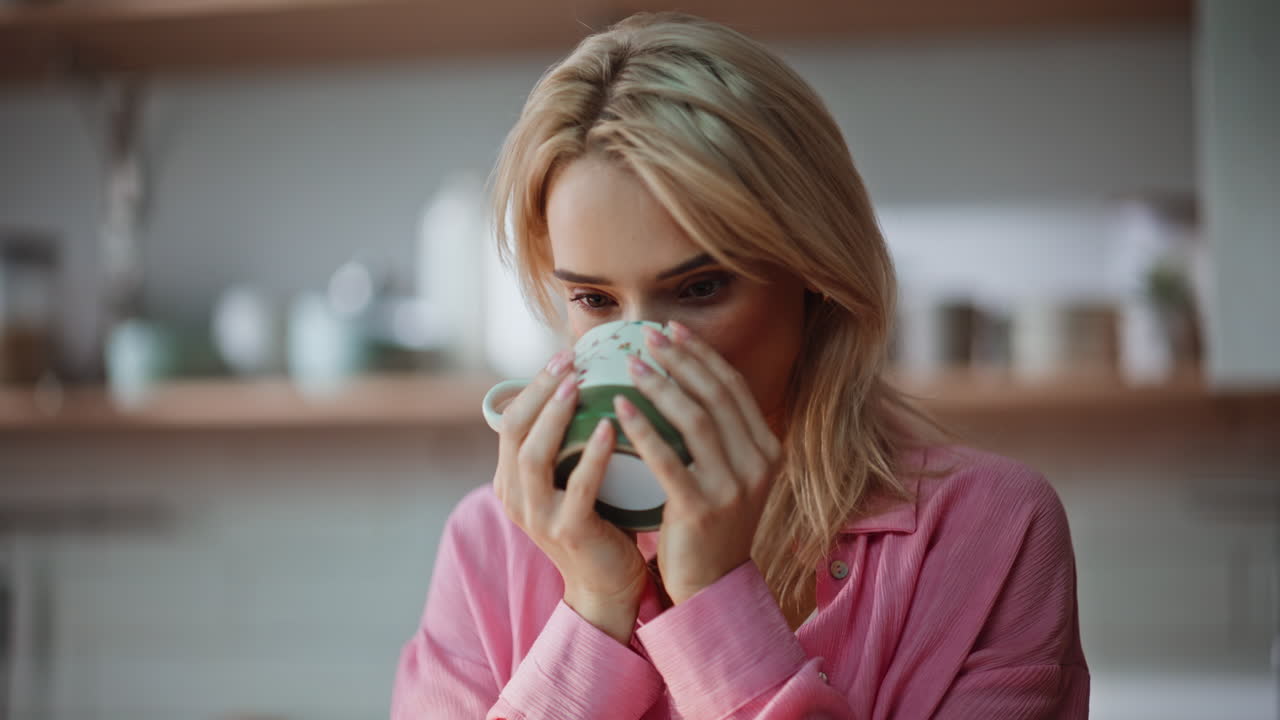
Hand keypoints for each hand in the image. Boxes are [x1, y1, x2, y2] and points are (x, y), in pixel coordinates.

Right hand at [493, 349, 649, 643]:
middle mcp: (515, 497)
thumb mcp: (571, 476)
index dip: (533, 385)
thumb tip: (585, 381)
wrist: (608, 584)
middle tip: (569, 359)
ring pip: (534, 456)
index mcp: (511, 479)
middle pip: (515, 431)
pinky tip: (608, 427)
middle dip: (539, 390)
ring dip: (555, 415)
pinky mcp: (568, 532)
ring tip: (579, 383)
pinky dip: (592, 455)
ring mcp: (538, 517)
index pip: (511, 421)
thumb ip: (567, 441)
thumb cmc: (598, 520)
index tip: (563, 354)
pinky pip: (578, 488)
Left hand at [616, 321, 783, 605]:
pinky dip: (643, 428)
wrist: (709, 585)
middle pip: (717, 396)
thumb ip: (717, 434)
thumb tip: (682, 376)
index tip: (672, 328)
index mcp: (767, 449)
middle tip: (647, 335)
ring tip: (629, 364)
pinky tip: (619, 407)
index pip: (734, 388)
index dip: (702, 354)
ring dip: (661, 386)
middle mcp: (758, 464)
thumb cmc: (706, 522)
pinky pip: (669, 459)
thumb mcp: (727, 474)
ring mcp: (733, 488)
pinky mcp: (702, 509)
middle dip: (681, 359)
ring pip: (696, 421)